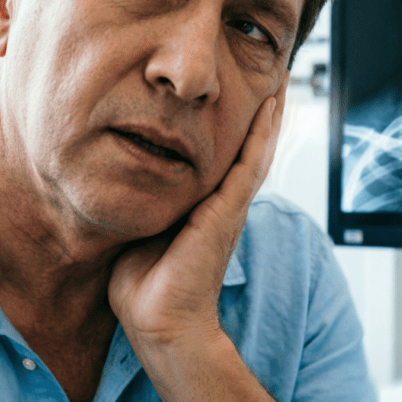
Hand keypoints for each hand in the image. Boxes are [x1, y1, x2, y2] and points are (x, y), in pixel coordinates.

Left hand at [109, 81, 286, 345]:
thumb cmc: (144, 285)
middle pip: (246, 151)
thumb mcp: (140, 230)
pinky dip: (261, 135)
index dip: (233, 130)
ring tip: (278, 82)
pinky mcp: (226, 212)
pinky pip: (248, 165)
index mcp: (201, 210)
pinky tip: (270, 109)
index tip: (238, 99)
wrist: (159, 321)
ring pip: (254, 152)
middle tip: (270, 79)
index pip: (220, 160)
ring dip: (267, 118)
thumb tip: (122, 180)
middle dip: (258, 117)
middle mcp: (220, 206)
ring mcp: (228, 208)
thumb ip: (142, 205)